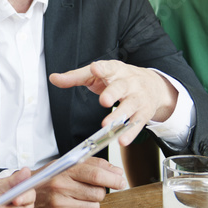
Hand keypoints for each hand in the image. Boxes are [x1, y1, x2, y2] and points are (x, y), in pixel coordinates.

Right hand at [32, 157, 127, 207]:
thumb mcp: (67, 163)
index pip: (95, 175)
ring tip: (80, 198)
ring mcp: (59, 205)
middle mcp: (61, 187)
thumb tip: (117, 173)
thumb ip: (93, 164)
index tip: (120, 181)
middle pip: (98, 193)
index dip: (112, 179)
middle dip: (99, 192)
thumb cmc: (49, 177)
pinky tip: (76, 207)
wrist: (25, 192)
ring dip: (93, 204)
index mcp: (64, 171)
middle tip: (89, 189)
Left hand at [49, 60, 177, 144]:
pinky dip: (130, 132)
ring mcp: (138, 97)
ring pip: (129, 106)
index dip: (102, 68)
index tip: (95, 68)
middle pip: (120, 87)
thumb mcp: (98, 75)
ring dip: (119, 116)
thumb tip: (54, 78)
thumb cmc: (119, 78)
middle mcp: (129, 83)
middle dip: (112, 94)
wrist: (153, 84)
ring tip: (108, 125)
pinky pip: (137, 123)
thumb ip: (75, 77)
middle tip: (104, 101)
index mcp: (115, 70)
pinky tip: (122, 140)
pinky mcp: (144, 112)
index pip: (108, 67)